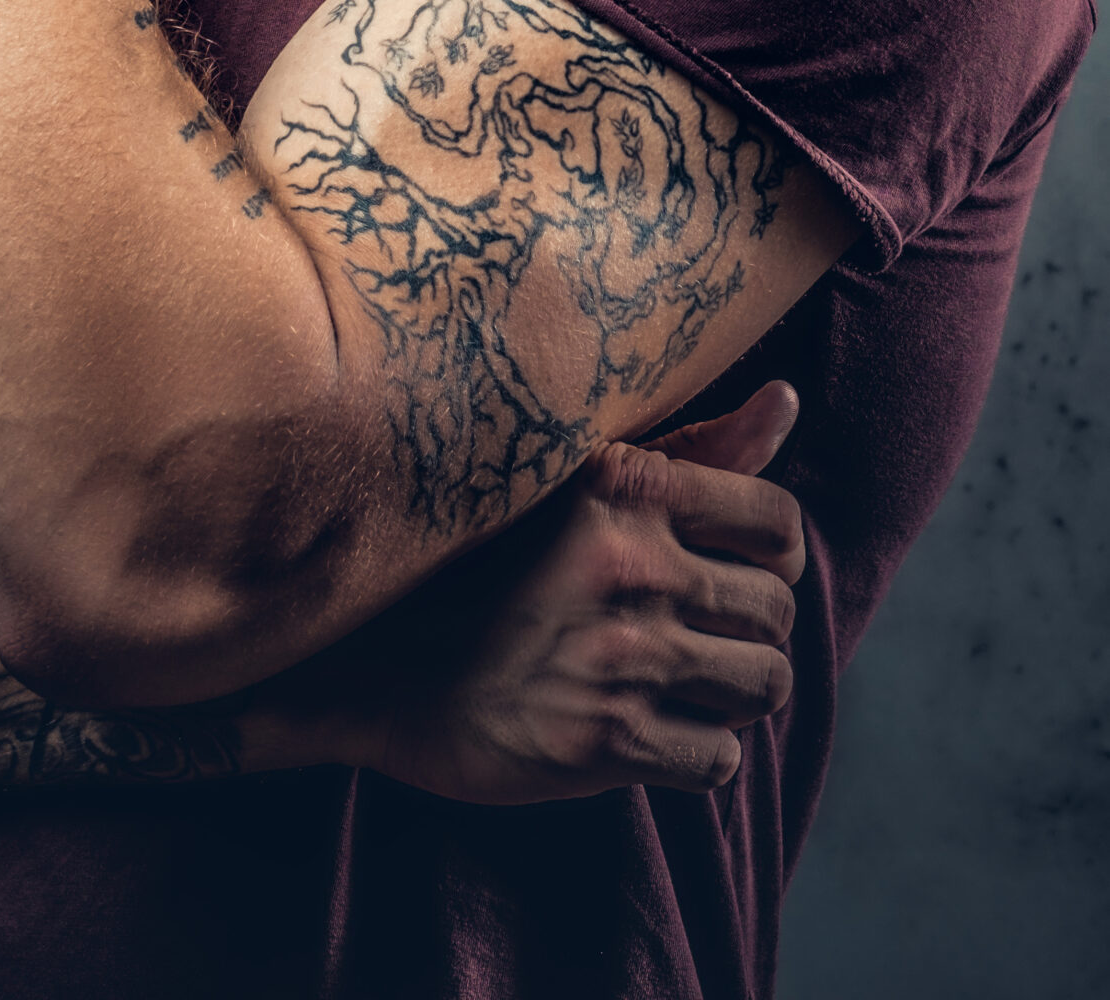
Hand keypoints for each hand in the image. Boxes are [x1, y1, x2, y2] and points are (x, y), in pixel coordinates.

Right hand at [350, 382, 804, 804]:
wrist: (374, 661)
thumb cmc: (481, 561)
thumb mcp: (576, 477)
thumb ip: (694, 446)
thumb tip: (786, 398)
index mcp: (627, 487)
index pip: (777, 522)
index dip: (775, 555)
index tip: (740, 569)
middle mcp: (633, 566)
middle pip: (776, 612)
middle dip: (750, 629)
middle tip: (698, 633)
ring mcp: (624, 655)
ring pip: (764, 686)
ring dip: (734, 693)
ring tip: (685, 682)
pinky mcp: (608, 740)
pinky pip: (718, 761)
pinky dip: (697, 754)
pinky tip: (650, 732)